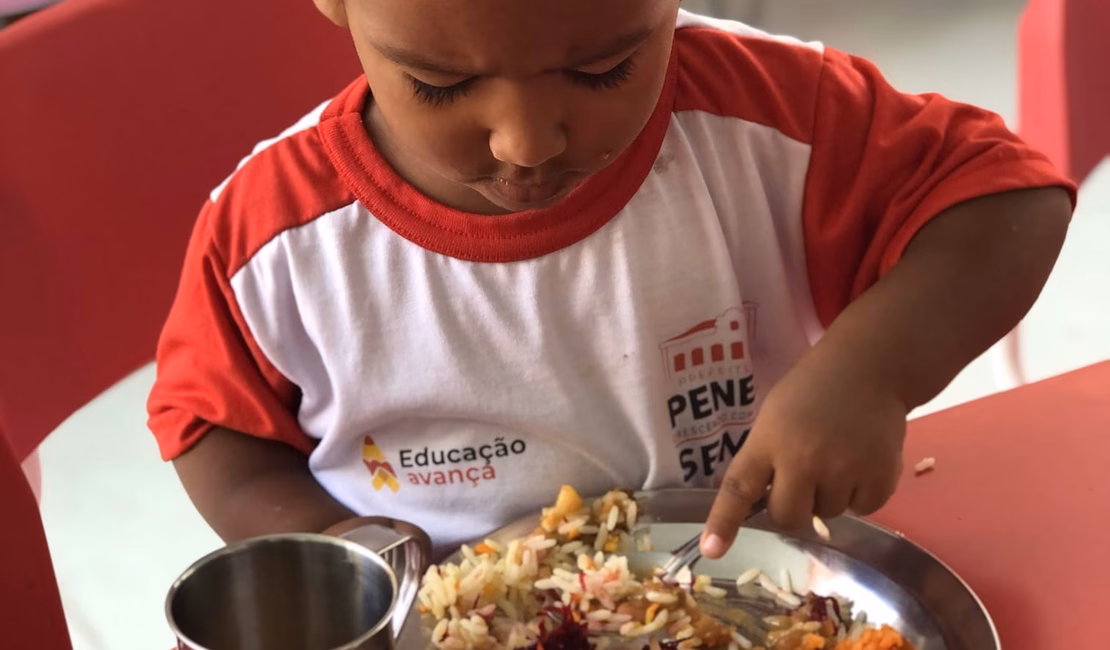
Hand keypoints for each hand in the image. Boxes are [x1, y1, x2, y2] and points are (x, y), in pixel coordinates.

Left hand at [700, 353, 907, 558]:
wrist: (869, 368)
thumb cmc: (812, 390)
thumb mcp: (774, 416)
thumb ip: (765, 458)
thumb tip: (761, 505)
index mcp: (769, 441)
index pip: (739, 488)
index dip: (724, 521)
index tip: (712, 549)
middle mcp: (804, 460)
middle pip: (788, 517)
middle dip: (791, 508)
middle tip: (803, 479)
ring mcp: (844, 470)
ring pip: (827, 515)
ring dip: (829, 496)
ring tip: (838, 457)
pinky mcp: (880, 477)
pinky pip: (863, 509)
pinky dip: (861, 494)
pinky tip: (862, 461)